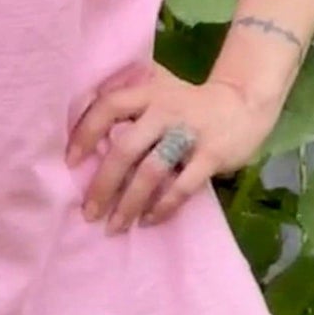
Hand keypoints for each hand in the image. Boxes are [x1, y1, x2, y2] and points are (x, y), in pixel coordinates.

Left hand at [66, 64, 272, 233]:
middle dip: (103, 184)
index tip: (70, 161)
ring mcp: (190, 133)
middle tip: (88, 211)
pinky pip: (182, 187)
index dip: (86, 132)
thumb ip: (129, 98)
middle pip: (125, 148)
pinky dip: (162, 207)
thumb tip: (83, 126)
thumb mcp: (160, 88)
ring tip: (115, 226)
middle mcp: (166, 109)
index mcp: (148, 92)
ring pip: (151, 172)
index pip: (108, 106)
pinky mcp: (212, 155)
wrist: (243, 103)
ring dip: (129, 202)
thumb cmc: (189, 102)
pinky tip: (148, 220)